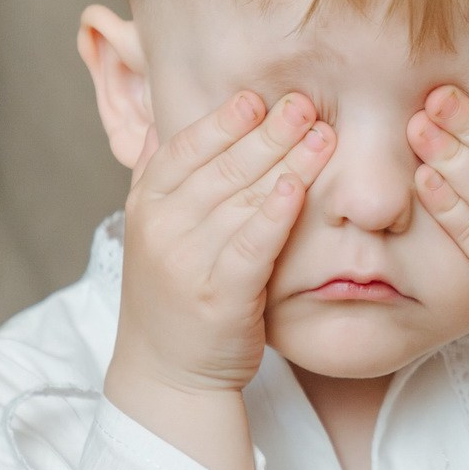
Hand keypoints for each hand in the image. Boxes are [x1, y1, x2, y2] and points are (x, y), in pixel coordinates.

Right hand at [111, 91, 335, 395]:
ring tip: (322, 135)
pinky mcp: (219, 295)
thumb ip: (154, 176)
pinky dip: (275, 214)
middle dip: (268, 132)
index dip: (224, 121)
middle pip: (222, 167)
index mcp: (146, 205)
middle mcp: (162, 228)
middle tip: (305, 104)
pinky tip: (297, 188)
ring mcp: (187, 261)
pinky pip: (251, 245)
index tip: (258, 98)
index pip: (185, 148)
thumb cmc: (172, 293)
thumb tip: (156, 119)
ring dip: (286, 162)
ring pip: (243, 199)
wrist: (166, 371)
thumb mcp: (153, 230)